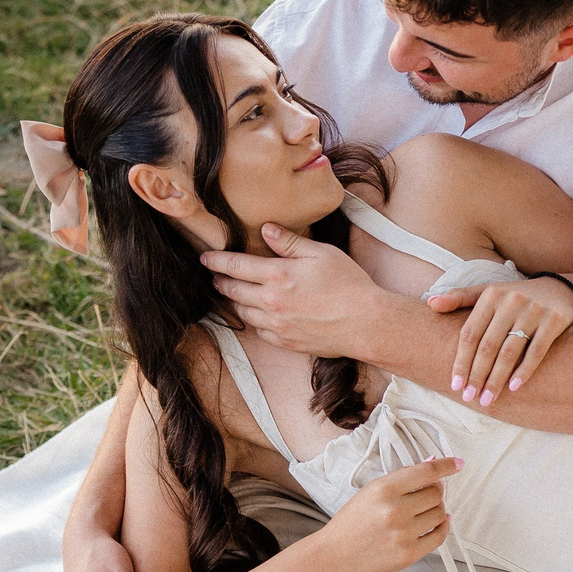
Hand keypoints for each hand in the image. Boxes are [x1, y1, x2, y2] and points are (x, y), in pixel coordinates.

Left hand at [207, 223, 382, 355]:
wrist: (366, 324)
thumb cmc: (349, 285)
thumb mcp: (322, 253)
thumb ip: (291, 242)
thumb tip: (266, 230)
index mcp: (278, 275)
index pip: (236, 266)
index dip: (217, 261)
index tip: (206, 258)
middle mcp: (271, 302)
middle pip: (233, 291)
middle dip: (220, 282)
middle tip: (215, 276)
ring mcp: (276, 325)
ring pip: (242, 313)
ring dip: (234, 302)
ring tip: (233, 294)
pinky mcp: (285, 342)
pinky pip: (259, 331)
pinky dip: (253, 321)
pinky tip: (257, 315)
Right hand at [323, 457, 459, 571]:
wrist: (334, 555)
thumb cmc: (351, 522)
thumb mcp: (370, 492)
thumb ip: (401, 479)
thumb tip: (432, 462)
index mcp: (384, 489)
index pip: (426, 472)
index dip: (446, 466)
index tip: (458, 464)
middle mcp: (395, 510)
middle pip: (436, 493)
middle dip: (435, 492)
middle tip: (425, 495)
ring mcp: (404, 534)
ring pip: (440, 513)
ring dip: (437, 510)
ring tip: (423, 512)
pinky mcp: (409, 554)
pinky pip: (439, 536)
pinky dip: (442, 527)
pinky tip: (439, 522)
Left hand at [426, 277, 572, 406]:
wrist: (559, 290)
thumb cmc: (515, 297)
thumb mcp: (488, 293)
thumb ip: (459, 297)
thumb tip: (430, 303)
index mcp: (491, 295)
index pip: (470, 333)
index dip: (461, 361)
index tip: (455, 385)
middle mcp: (511, 300)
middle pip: (488, 345)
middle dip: (477, 375)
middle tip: (470, 397)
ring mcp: (534, 310)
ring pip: (510, 351)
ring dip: (497, 379)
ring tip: (488, 399)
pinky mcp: (554, 320)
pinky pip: (537, 351)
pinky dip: (524, 371)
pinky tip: (514, 388)